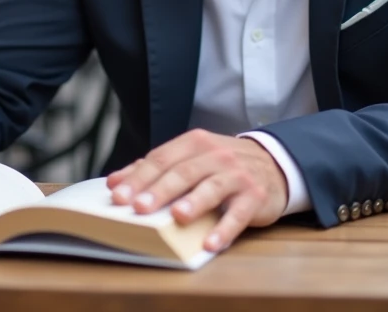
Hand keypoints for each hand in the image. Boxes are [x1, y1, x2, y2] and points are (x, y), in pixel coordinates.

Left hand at [105, 129, 287, 251]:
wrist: (273, 165)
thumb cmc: (221, 166)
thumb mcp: (191, 158)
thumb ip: (155, 168)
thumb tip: (115, 182)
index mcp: (194, 143)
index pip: (162, 158)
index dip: (139, 177)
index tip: (118, 196)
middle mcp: (216, 155)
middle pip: (183, 172)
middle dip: (159, 190)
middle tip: (139, 208)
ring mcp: (237, 175)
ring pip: (211, 188)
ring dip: (193, 203)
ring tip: (177, 217)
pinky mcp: (254, 197)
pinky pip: (238, 214)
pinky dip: (224, 229)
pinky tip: (210, 243)